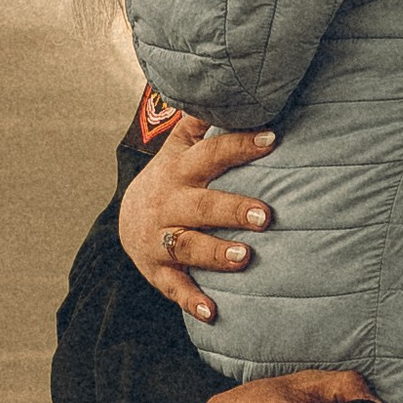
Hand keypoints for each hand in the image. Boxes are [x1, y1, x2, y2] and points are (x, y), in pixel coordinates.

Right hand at [121, 117, 276, 320]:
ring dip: (216, 254)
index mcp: (181, 171)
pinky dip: (192, 301)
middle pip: (201, 206)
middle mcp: (169, 204)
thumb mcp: (182, 146)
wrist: (129, 217)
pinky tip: (212, 312)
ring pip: (187, 246)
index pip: (211, 155)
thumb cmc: (173, 178)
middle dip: (232, 210)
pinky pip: (174, 287)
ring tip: (245, 259)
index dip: (240, 146)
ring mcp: (160, 239)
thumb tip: (234, 90)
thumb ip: (204, 122)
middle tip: (265, 215)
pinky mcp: (156, 270)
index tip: (273, 138)